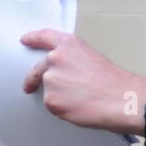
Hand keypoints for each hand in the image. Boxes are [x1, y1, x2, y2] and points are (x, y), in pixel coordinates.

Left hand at [20, 29, 145, 133]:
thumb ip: (71, 58)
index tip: (25, 40)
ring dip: (58, 97)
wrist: (120, 98)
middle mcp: (55, 58)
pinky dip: (62, 109)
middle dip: (31, 80)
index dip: (32, 38)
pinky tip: (79, 108)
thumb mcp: (91, 56)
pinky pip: (52, 106)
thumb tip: (61, 70)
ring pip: (48, 91)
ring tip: (81, 99)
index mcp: (68, 44)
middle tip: (29, 87)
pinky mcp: (51, 100)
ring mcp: (51, 79)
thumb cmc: (112, 80)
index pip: (44, 36)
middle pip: (37, 69)